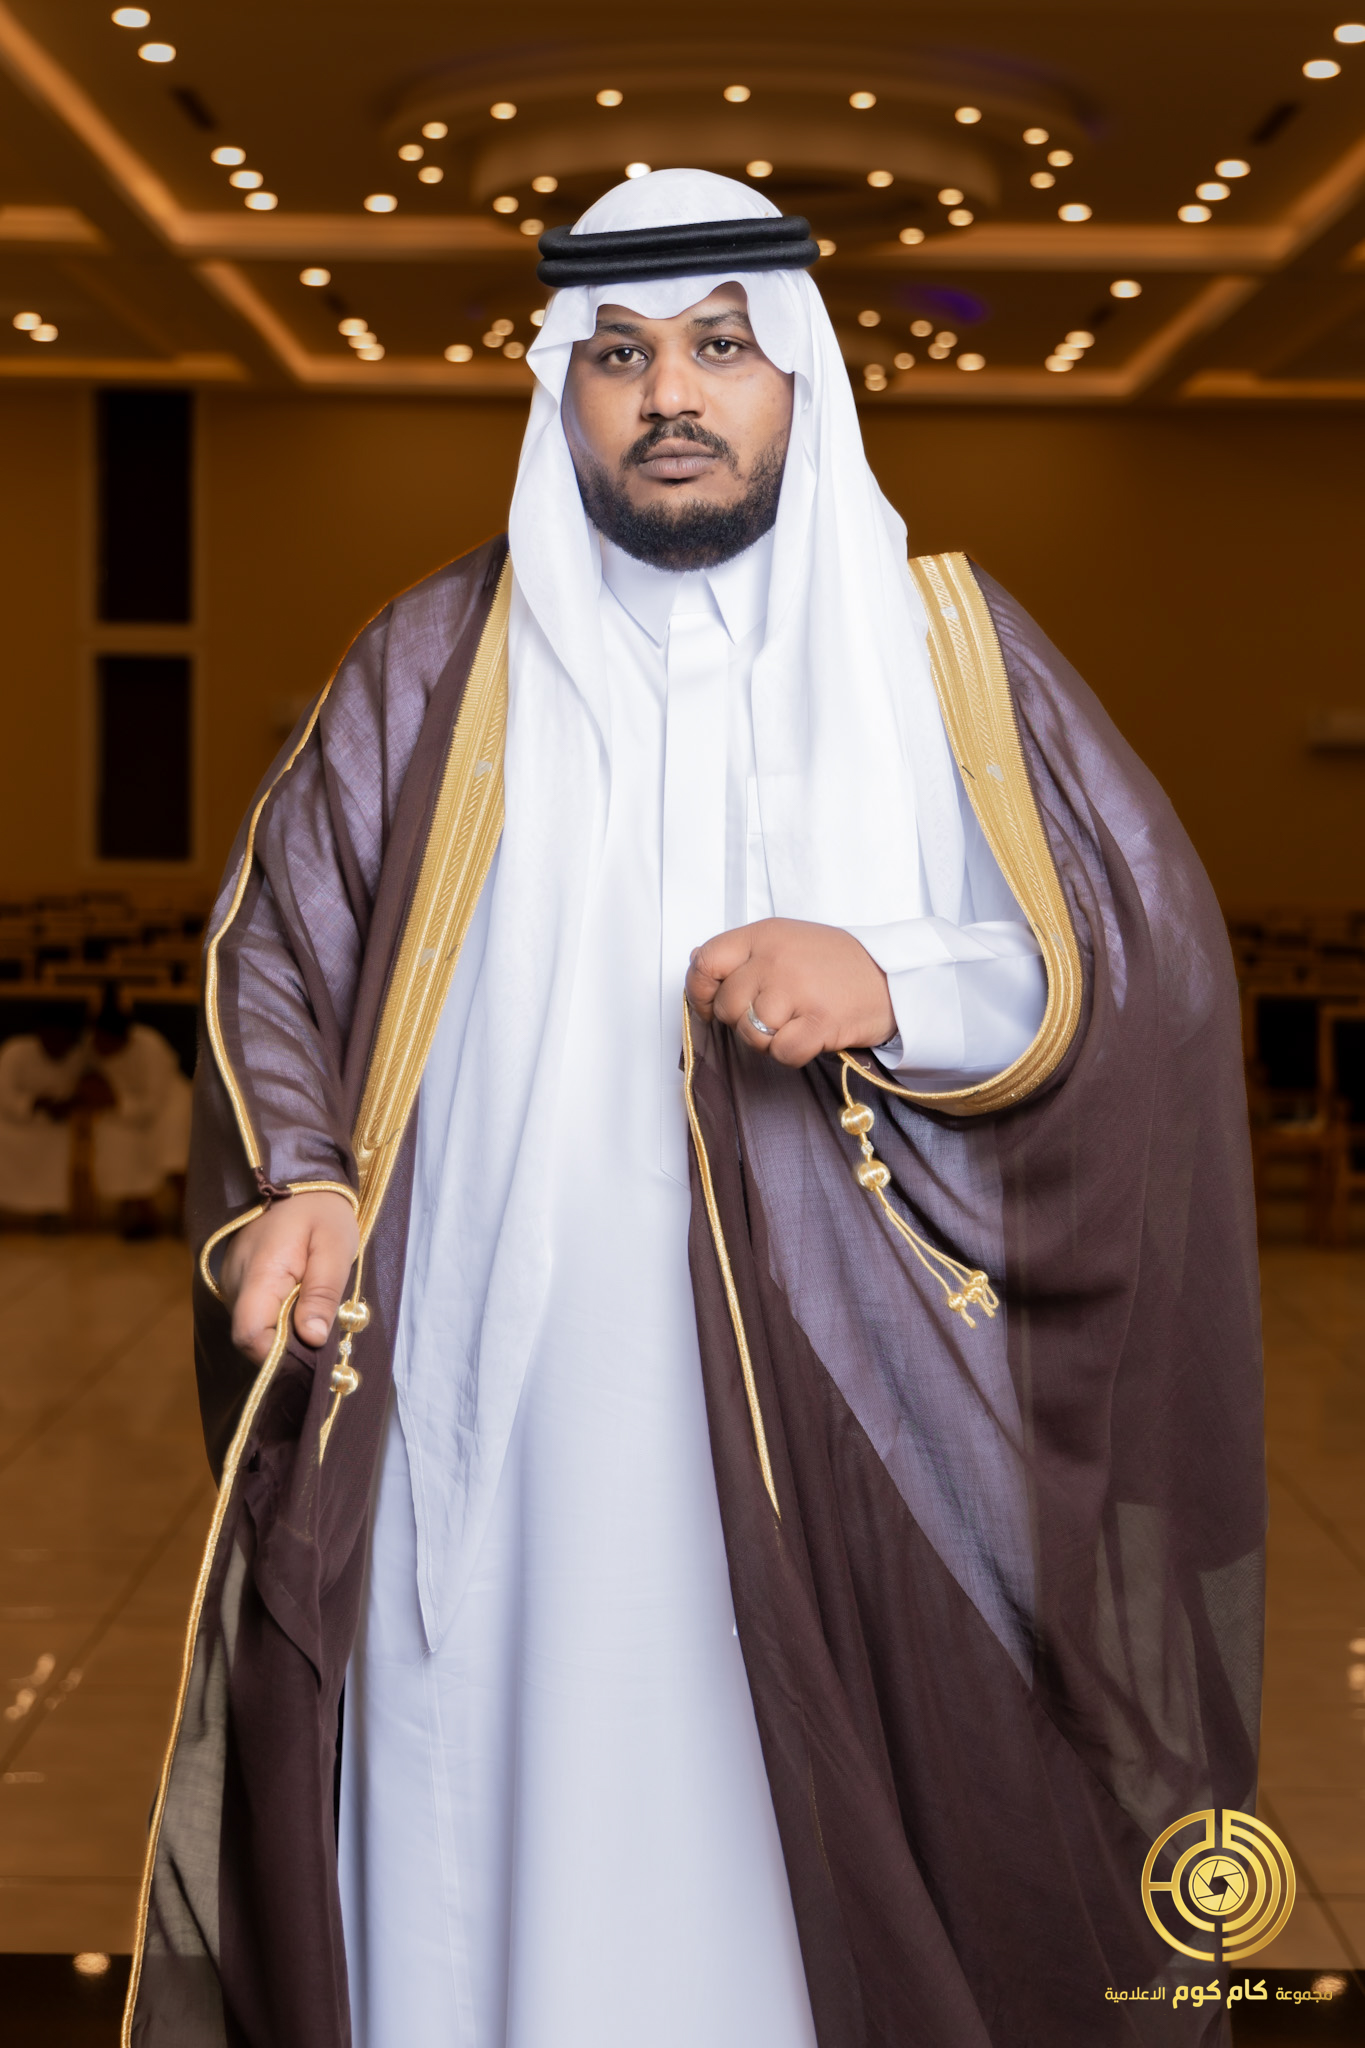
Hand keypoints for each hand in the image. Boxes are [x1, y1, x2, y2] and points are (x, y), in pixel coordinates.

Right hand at [219, 1190, 358, 1365]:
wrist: (298, 1179)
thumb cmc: (321, 1211)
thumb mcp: (335, 1248)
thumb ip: (322, 1293)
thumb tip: (311, 1339)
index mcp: (260, 1273)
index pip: (249, 1335)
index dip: (276, 1354)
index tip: (310, 1349)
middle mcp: (235, 1280)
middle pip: (250, 1335)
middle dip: (286, 1343)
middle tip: (322, 1325)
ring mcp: (232, 1279)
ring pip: (252, 1325)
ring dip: (283, 1327)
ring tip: (313, 1305)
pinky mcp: (236, 1279)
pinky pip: (253, 1310)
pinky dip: (276, 1314)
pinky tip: (300, 1297)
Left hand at [685, 918, 894, 1067]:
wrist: (894, 976)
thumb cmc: (838, 963)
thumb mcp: (787, 940)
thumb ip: (743, 952)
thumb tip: (697, 961)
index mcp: (764, 935)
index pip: (707, 962)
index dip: (702, 991)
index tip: (712, 1005)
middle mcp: (776, 958)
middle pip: (728, 1006)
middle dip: (743, 1021)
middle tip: (773, 1016)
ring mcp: (797, 989)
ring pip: (751, 1033)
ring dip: (769, 1040)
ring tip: (795, 1024)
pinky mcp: (819, 1021)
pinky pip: (781, 1053)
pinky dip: (792, 1054)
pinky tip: (809, 1037)